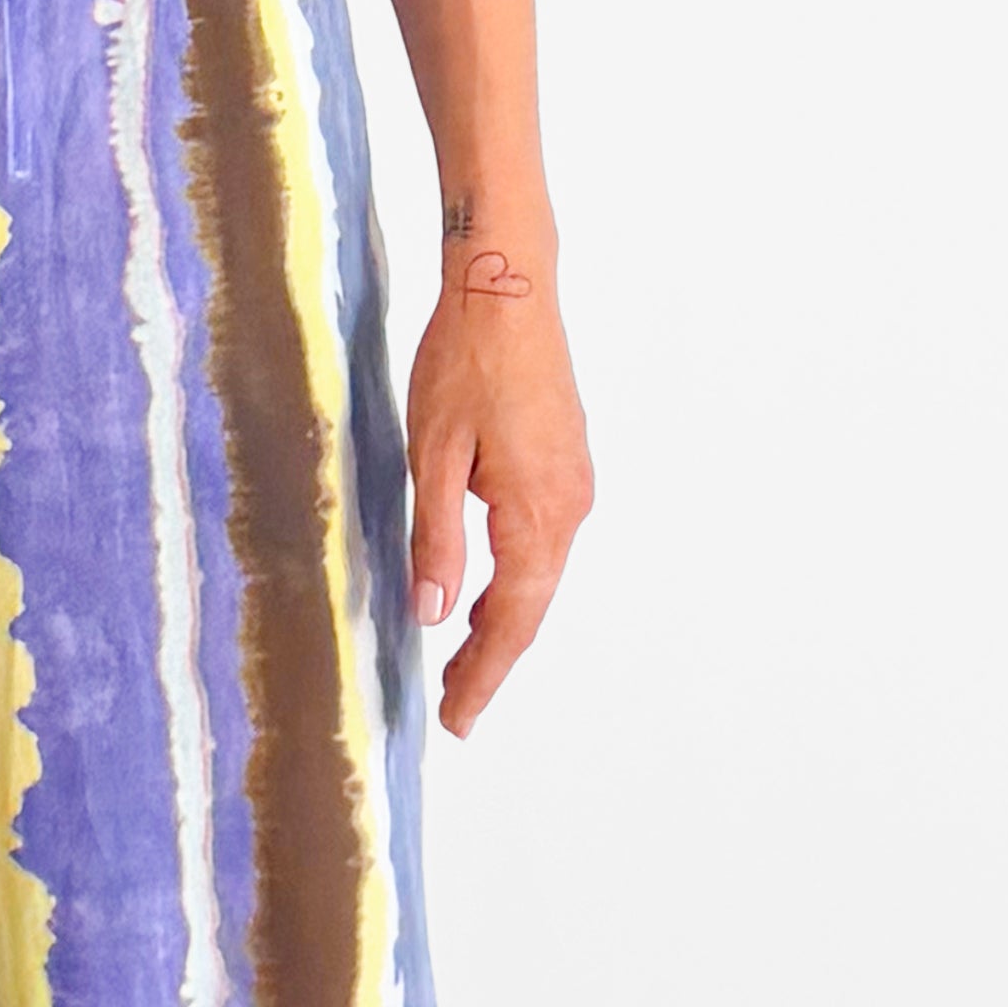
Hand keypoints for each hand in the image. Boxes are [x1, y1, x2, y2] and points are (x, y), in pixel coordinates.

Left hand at [405, 228, 591, 739]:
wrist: (509, 288)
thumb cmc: (464, 361)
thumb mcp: (433, 454)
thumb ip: (435, 539)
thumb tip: (434, 614)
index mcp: (535, 511)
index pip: (510, 618)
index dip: (483, 674)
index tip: (458, 719)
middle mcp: (569, 506)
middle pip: (531, 606)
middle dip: (492, 659)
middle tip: (455, 708)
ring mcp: (574, 485)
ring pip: (539, 575)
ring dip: (502, 620)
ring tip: (463, 663)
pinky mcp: (566, 464)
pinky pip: (542, 543)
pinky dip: (514, 580)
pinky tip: (483, 593)